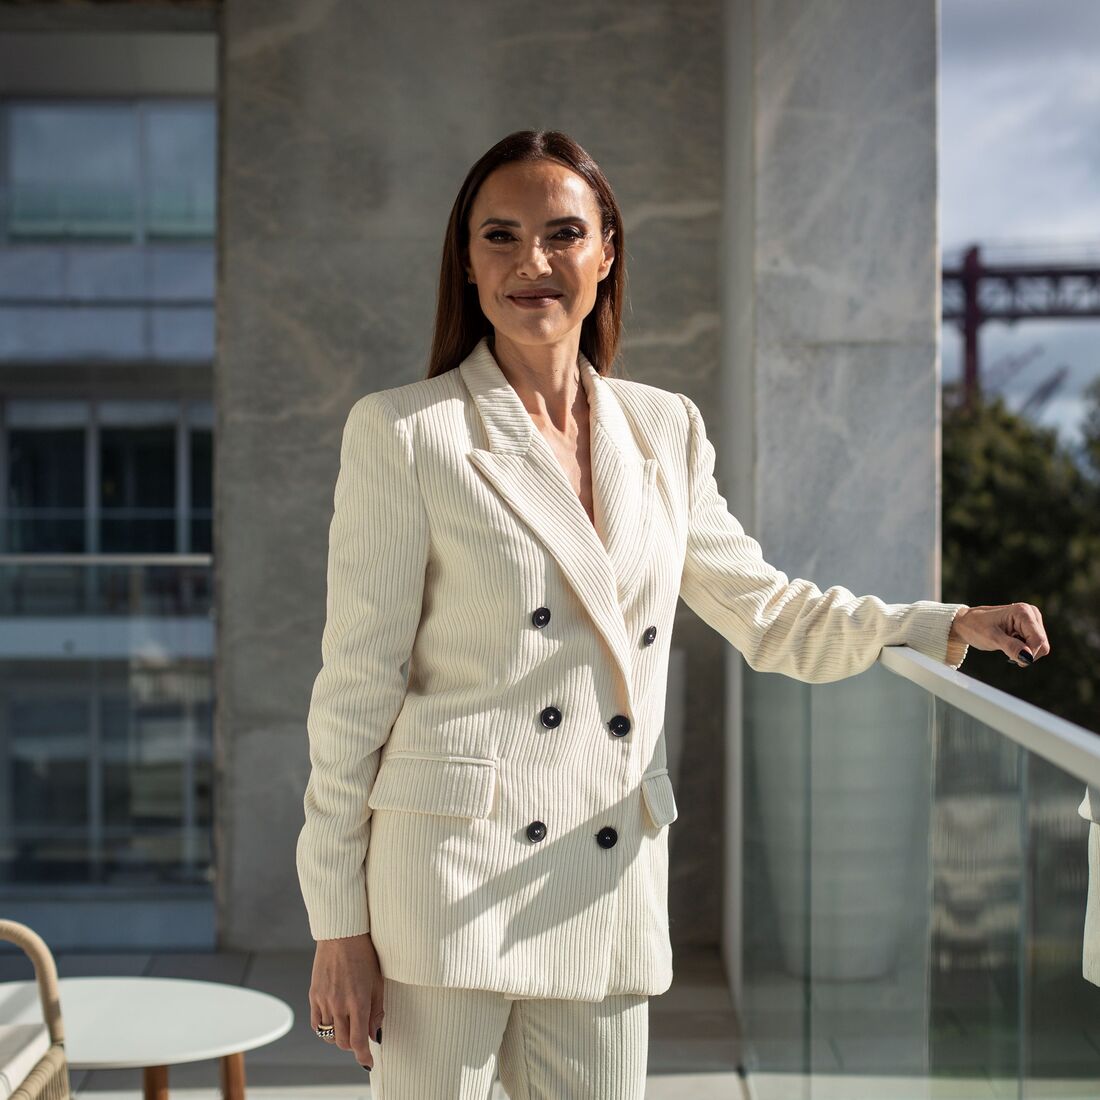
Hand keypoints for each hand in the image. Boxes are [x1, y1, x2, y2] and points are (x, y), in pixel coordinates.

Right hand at [309, 932, 383, 1068]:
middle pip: (342, 1042)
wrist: (342, 934)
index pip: (357, 1041)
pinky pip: (317, 1023)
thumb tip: (374, 1035)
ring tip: (348, 1028)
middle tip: (360, 1040)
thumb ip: (376, 1011)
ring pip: (329, 1035)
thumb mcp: (377, 982)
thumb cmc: (365, 954)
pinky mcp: (314, 995)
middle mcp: (339, 1004)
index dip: (363, 1056)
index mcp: (358, 1002)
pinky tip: (334, 1022)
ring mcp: (324, 1000)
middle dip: (353, 1046)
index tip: (368, 1062)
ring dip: (340, 1037)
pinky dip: (325, 1029)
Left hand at [948, 603, 1048, 666]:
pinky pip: (1035, 644)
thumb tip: (1028, 657)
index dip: (1029, 654)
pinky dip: (1024, 649)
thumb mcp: (991, 638)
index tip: (1013, 659)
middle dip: (1027, 653)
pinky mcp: (1030, 626)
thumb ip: (1011, 647)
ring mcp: (1032, 619)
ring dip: (1025, 651)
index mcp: (1023, 612)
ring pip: (1040, 646)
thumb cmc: (975, 627)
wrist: (966, 623)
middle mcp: (1031, 613)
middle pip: (1042, 644)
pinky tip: (1010, 643)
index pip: (1038, 640)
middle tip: (1007, 651)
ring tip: (1007, 645)